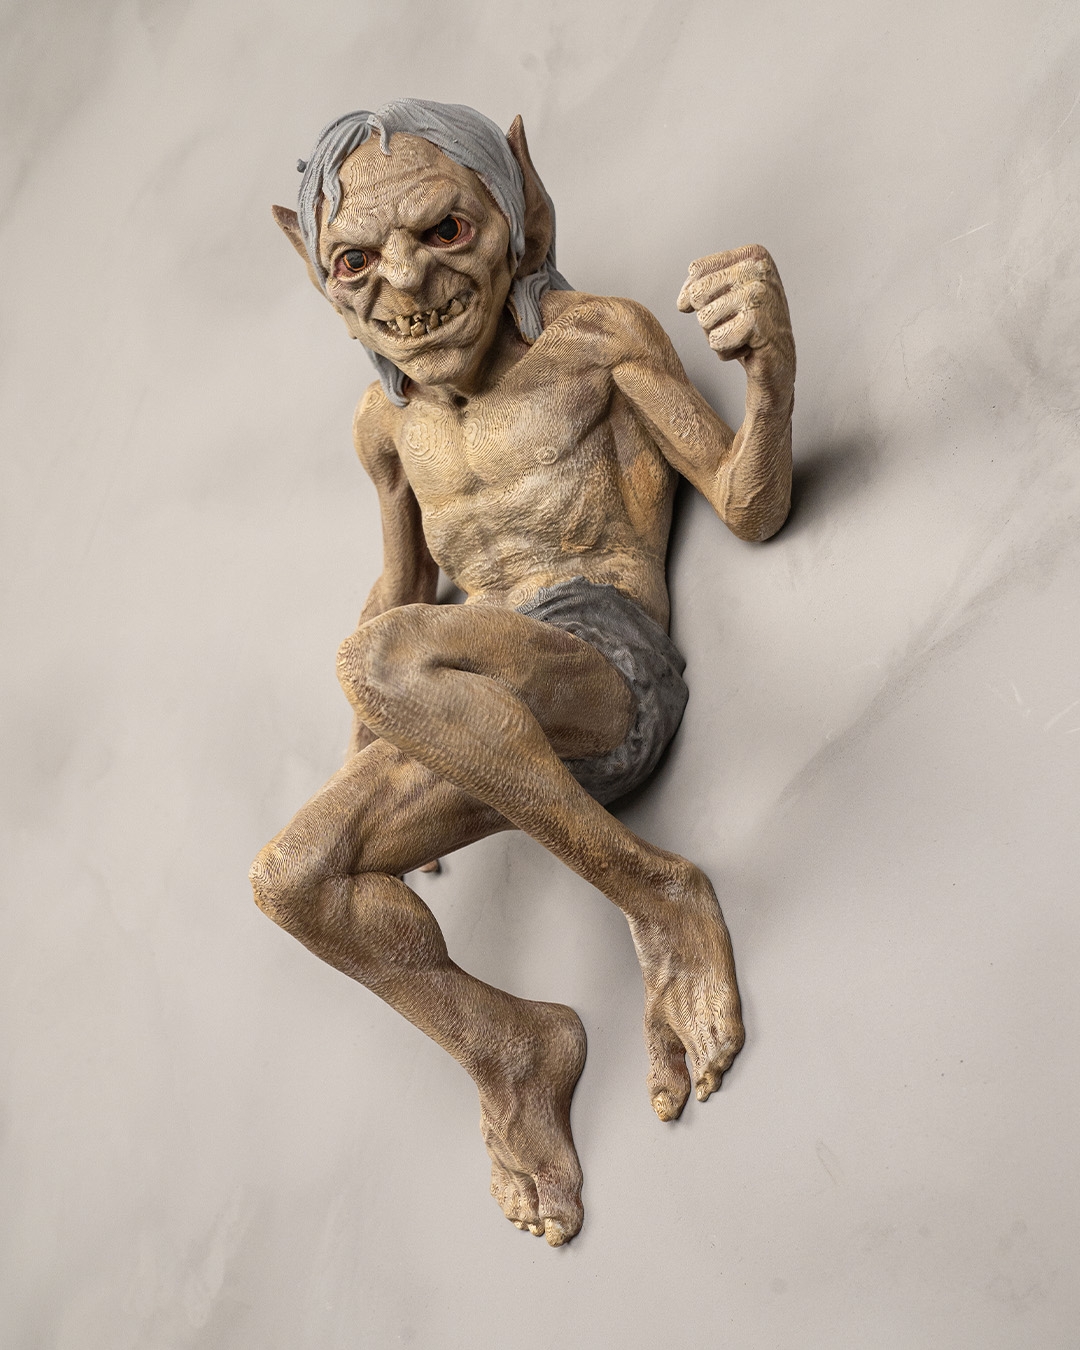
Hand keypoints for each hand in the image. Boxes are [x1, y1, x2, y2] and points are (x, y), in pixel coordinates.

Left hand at [678, 245, 794, 397]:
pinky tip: (748, 348)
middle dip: (709, 318)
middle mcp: (758, 268)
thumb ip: (699, 286)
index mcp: (752, 255)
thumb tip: (683, 302)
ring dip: (718, 336)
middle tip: (736, 323)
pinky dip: (727, 352)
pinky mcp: (756, 321)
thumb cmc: (749, 328)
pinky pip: (715, 341)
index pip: (697, 270)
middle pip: (698, 294)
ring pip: (704, 319)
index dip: (695, 297)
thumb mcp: (725, 297)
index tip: (721, 307)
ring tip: (742, 335)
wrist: (779, 361)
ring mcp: (758, 293)